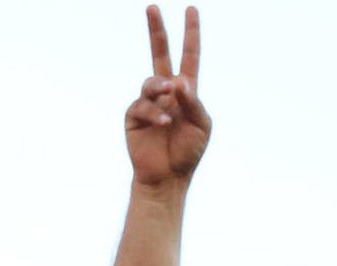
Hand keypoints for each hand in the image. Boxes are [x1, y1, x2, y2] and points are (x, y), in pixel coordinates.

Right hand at [126, 6, 208, 190]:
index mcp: (186, 90)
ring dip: (160, 87)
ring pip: (150, 82)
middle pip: (159, 54)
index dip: (191, 33)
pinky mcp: (134, 117)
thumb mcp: (202, 124)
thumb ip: (193, 100)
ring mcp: (148, 102)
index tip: (191, 10)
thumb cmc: (188, 151)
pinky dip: (154, 112)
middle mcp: (166, 91)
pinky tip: (163, 123)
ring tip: (168, 98)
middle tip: (152, 7)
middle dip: (156, 30)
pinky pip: (142, 106)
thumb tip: (178, 80)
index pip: (189, 55)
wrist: (168, 177)